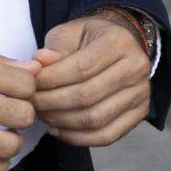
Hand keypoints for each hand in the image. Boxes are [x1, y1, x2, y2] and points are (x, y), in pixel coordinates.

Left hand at [32, 14, 152, 147]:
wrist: (121, 46)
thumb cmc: (90, 40)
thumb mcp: (70, 33)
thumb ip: (54, 47)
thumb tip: (39, 63)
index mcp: (119, 43)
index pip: (80, 69)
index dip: (49, 81)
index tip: (28, 85)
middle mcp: (137, 67)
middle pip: (86, 96)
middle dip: (50, 104)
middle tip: (30, 103)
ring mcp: (142, 92)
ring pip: (94, 119)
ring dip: (61, 122)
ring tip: (43, 115)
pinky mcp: (140, 113)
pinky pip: (106, 136)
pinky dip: (77, 138)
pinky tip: (58, 129)